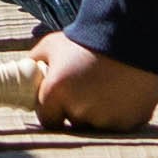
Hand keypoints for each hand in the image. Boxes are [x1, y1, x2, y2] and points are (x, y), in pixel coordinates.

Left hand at [24, 34, 157, 132]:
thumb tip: (26, 73)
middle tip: (88, 87)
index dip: (54, 111)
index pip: (48, 120)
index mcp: (56, 94)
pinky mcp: (131, 121)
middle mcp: (80, 111)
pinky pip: (122, 122)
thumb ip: (35, 61)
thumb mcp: (53, 44)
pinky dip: (122, 111)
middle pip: (75, 122)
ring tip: (108, 86)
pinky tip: (124, 90)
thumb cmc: (87, 38)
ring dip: (101, 112)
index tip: (61, 102)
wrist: (131, 32)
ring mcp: (107, 119)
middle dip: (78, 109)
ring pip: (99, 125)